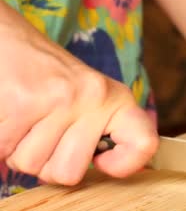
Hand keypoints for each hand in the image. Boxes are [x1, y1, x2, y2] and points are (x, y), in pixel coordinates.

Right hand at [0, 1, 157, 184]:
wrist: (5, 36)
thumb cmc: (44, 75)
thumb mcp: (86, 97)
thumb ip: (98, 131)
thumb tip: (107, 169)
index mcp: (116, 99)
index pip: (145, 145)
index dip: (124, 165)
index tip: (102, 161)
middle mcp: (94, 97)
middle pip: (69, 174)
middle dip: (45, 163)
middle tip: (39, 131)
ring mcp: (60, 100)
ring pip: (32, 165)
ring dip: (17, 150)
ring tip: (21, 117)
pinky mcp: (22, 103)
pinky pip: (4, 151)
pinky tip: (7, 116)